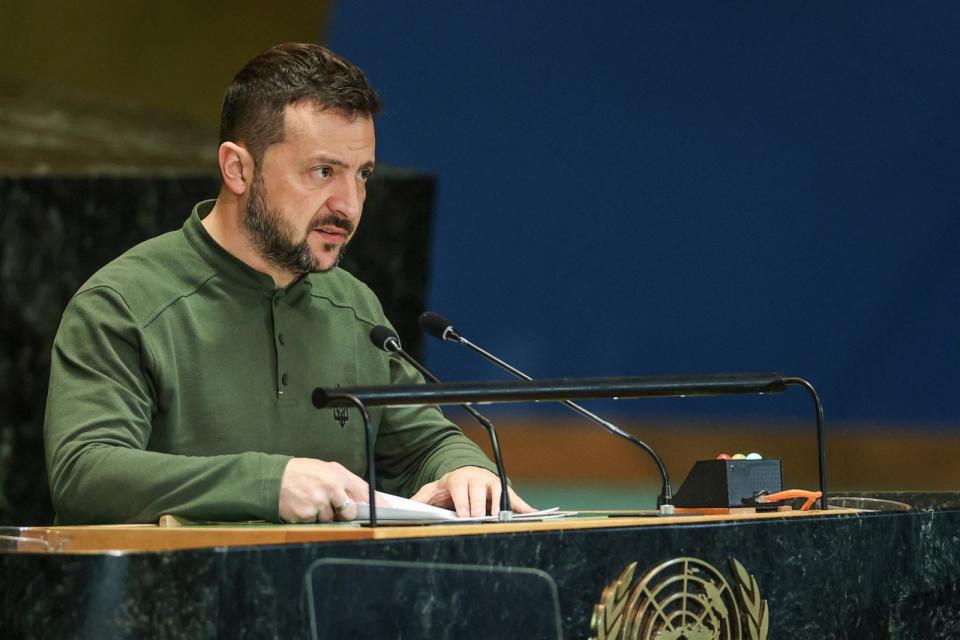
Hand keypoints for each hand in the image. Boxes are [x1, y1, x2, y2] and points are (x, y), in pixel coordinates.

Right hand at [278, 458, 368, 522]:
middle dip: (343, 512)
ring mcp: (318, 502)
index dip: (377, 503)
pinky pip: (315, 523)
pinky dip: (309, 518)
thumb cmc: (300, 473)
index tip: (388, 511)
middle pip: (350, 511)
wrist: (271, 478)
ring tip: (310, 500)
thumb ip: (343, 482)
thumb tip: (361, 501)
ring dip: (322, 514)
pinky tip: (302, 506)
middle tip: (329, 503)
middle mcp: (331, 487)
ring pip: (330, 519)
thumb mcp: (325, 469)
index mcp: (337, 474)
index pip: (364, 490)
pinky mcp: (306, 515)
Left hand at [410, 466, 534, 517]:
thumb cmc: (449, 487)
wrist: (466, 474)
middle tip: (480, 520)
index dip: (463, 502)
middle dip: (480, 506)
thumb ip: (420, 499)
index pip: (460, 489)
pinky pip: (516, 499)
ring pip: (499, 492)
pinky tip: (533, 514)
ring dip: (501, 506)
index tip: (464, 516)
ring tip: (502, 520)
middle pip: (479, 491)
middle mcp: (477, 478)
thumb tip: (404, 507)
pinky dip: (525, 507)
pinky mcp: (505, 490)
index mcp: (458, 479)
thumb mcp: (432, 491)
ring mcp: (492, 483)